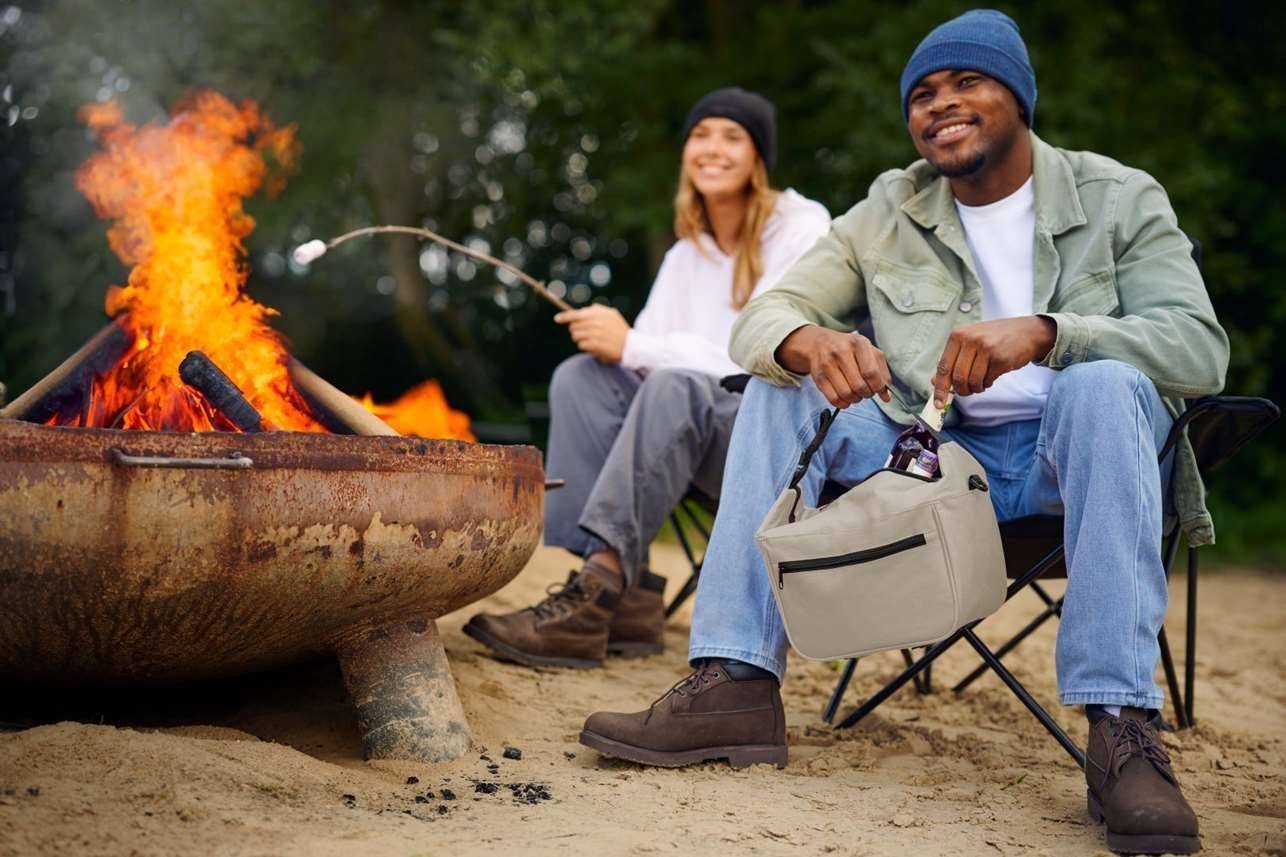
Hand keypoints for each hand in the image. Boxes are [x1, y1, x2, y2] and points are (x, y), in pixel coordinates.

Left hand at [555, 304, 630, 362]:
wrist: (632, 346)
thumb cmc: (620, 331)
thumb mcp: (612, 315)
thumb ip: (598, 310)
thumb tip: (582, 310)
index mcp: (600, 314)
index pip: (577, 313)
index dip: (565, 316)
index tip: (557, 319)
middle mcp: (598, 322)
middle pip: (574, 326)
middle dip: (576, 330)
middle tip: (585, 333)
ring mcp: (597, 334)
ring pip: (576, 336)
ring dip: (580, 339)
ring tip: (591, 340)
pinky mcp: (596, 345)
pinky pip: (581, 345)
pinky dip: (585, 346)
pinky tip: (594, 346)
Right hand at [776, 325, 891, 407]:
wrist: (819, 343)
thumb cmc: (848, 348)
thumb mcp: (869, 352)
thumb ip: (881, 372)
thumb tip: (886, 396)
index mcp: (859, 344)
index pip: (872, 373)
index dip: (877, 387)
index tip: (878, 390)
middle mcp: (841, 352)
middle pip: (860, 386)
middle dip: (867, 394)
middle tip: (866, 391)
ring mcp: (827, 364)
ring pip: (847, 394)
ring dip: (855, 399)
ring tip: (856, 393)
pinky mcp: (818, 377)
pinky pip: (834, 399)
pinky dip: (843, 403)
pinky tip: (845, 397)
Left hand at [931, 316, 1056, 405]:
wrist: (1027, 331)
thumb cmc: (995, 338)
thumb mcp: (970, 342)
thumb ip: (953, 359)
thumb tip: (935, 381)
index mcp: (958, 335)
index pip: (943, 367)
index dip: (940, 388)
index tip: (938, 403)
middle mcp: (971, 340)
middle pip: (958, 377)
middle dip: (962, 390)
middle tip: (967, 390)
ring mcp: (986, 348)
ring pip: (972, 381)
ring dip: (976, 388)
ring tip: (981, 382)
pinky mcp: (1001, 359)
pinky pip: (987, 380)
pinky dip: (988, 383)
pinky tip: (991, 376)